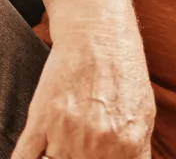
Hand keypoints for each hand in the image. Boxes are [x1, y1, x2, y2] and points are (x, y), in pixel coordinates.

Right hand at [11, 9, 154, 158]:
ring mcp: (70, 134)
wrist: (99, 32)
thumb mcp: (143, 110)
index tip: (97, 158)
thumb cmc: (123, 68)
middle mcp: (101, 142)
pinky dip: (29, 158)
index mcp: (130, 143)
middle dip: (81, 158)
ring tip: (66, 135)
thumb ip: (135, 147)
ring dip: (58, 154)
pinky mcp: (42, 121)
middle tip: (80, 144)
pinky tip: (40, 148)